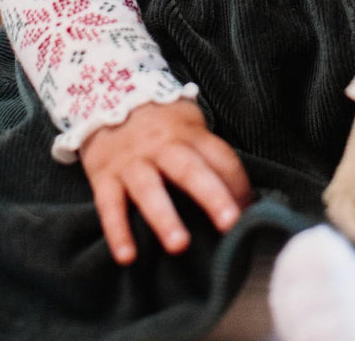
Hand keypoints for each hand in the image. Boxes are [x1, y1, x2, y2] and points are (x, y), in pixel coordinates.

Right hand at [78, 98, 250, 265]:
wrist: (104, 96)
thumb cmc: (159, 124)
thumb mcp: (188, 126)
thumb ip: (210, 156)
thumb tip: (244, 198)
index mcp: (188, 134)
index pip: (220, 157)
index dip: (238, 184)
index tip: (250, 214)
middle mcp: (161, 147)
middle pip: (189, 170)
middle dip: (211, 196)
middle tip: (231, 224)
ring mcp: (132, 162)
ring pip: (149, 189)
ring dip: (164, 217)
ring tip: (180, 245)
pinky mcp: (104, 177)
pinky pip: (109, 205)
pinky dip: (117, 231)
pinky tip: (127, 257)